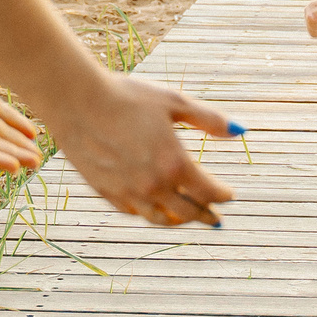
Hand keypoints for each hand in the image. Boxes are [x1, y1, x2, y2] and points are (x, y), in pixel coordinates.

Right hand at [42, 72, 238, 227]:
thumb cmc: (127, 96)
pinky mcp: (105, 192)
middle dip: (205, 215)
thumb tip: (239, 131)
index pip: (208, 192)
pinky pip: (133, 212)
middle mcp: (153, 185)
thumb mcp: (174, 102)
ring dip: (178, 221)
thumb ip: (209, 119)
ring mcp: (128, 192)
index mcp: (174, 164)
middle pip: (187, 212)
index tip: (229, 195)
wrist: (77, 101)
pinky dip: (149, 214)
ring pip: (160, 218)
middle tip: (215, 220)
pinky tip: (154, 209)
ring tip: (186, 218)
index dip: (222, 195)